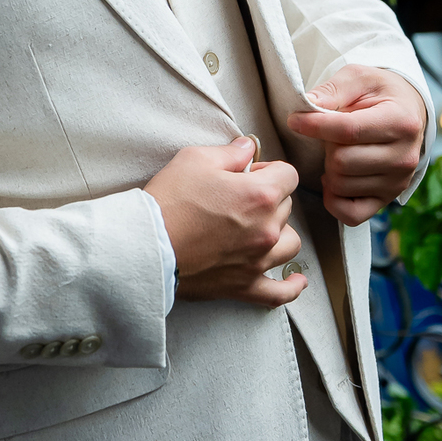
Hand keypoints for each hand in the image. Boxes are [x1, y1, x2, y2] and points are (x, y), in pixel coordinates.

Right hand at [145, 137, 306, 307]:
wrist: (146, 246)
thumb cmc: (169, 200)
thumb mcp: (196, 159)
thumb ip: (231, 152)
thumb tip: (248, 147)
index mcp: (260, 195)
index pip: (288, 175)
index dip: (269, 170)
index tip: (249, 173)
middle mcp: (267, 228)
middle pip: (287, 207)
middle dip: (268, 198)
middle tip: (238, 197)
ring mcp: (258, 260)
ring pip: (290, 243)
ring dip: (279, 232)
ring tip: (259, 228)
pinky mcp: (244, 285)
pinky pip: (279, 292)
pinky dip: (290, 287)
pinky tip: (296, 281)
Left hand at [287, 65, 425, 225]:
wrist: (408, 111)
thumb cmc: (380, 93)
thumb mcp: (359, 78)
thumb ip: (333, 89)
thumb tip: (307, 105)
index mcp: (401, 121)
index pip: (348, 130)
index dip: (314, 125)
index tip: (294, 119)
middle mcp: (404, 156)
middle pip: (341, 162)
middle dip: (325, 146)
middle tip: (330, 135)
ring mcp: (397, 182)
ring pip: (341, 185)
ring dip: (329, 168)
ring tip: (338, 151)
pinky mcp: (387, 200)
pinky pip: (350, 214)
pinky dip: (334, 199)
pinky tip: (335, 177)